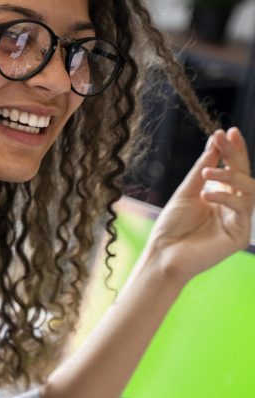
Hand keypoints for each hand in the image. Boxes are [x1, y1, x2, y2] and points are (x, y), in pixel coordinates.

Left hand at [146, 127, 254, 285]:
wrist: (163, 255)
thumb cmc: (171, 227)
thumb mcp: (186, 193)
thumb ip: (201, 170)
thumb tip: (214, 143)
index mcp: (220, 196)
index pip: (233, 169)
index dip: (232, 150)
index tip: (226, 131)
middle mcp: (232, 206)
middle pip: (243, 175)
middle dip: (234, 154)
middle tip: (223, 138)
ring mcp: (238, 220)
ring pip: (249, 189)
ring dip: (230, 175)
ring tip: (208, 173)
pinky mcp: (240, 235)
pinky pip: (242, 209)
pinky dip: (226, 198)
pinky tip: (206, 195)